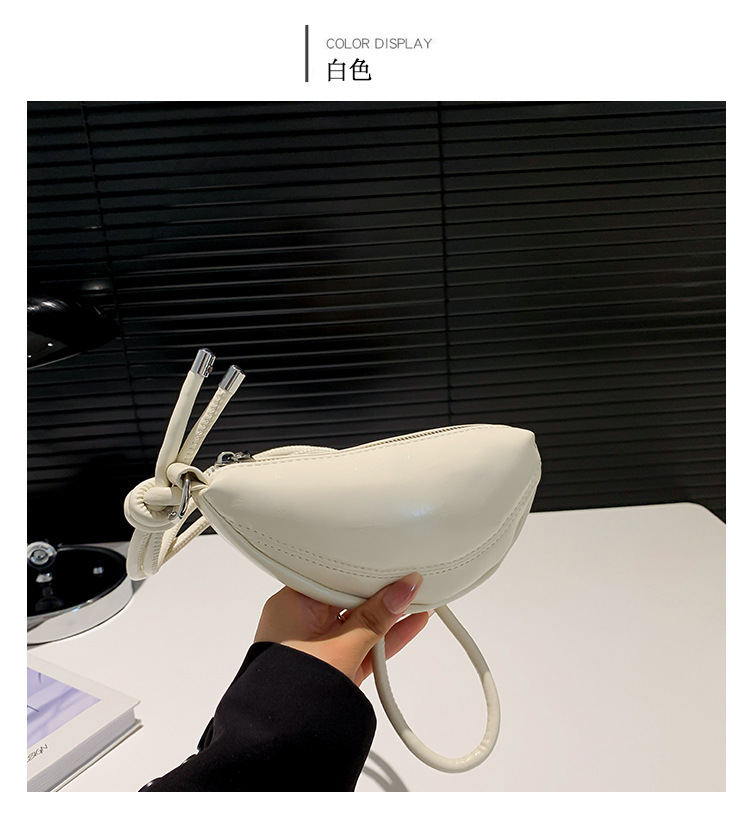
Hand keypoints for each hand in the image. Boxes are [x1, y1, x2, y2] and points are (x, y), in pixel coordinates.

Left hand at [254, 573, 430, 685]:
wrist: (282, 746)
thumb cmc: (294, 692)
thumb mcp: (343, 648)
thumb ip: (376, 618)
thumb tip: (403, 590)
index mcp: (291, 603)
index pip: (335, 575)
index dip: (366, 570)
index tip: (394, 566)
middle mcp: (300, 620)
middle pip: (348, 596)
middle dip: (380, 591)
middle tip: (411, 581)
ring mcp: (316, 644)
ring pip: (358, 621)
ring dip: (387, 616)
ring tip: (420, 599)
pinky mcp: (331, 666)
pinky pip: (361, 643)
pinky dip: (383, 638)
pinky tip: (411, 623)